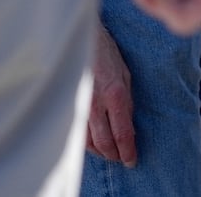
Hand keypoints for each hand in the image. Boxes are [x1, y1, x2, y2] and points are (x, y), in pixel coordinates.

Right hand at [86, 26, 136, 165]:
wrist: (81, 41)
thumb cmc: (108, 56)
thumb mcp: (126, 75)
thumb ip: (127, 102)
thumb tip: (129, 127)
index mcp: (115, 94)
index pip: (122, 133)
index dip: (127, 151)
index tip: (132, 160)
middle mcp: (95, 104)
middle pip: (105, 142)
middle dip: (115, 156)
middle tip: (123, 159)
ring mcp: (79, 106)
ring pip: (88, 142)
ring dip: (101, 152)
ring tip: (111, 154)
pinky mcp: (68, 106)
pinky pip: (76, 133)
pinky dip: (86, 144)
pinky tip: (94, 145)